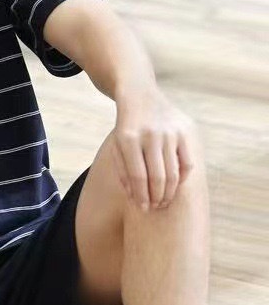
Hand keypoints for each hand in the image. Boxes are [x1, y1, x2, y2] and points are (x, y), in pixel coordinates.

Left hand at [112, 88, 196, 210]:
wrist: (140, 96)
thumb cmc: (126, 128)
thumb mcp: (117, 146)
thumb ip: (123, 171)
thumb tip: (135, 198)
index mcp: (128, 138)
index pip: (138, 176)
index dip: (141, 196)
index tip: (143, 208)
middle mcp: (151, 135)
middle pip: (158, 177)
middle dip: (157, 198)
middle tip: (155, 207)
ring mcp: (170, 132)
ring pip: (174, 173)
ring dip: (170, 193)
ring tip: (164, 201)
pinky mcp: (185, 130)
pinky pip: (187, 163)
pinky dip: (182, 179)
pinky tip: (174, 186)